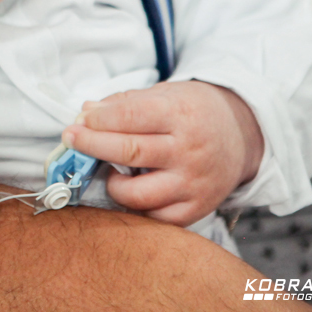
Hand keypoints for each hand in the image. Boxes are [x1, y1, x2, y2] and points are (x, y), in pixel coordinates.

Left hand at [59, 81, 263, 226]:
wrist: (240, 136)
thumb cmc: (193, 112)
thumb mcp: (164, 94)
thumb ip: (124, 102)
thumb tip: (86, 112)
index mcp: (180, 114)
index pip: (129, 116)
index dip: (97, 119)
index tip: (79, 120)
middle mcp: (189, 150)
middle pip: (128, 152)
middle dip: (91, 145)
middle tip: (71, 138)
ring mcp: (193, 183)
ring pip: (137, 194)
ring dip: (111, 184)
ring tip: (108, 172)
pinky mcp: (196, 208)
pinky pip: (155, 218)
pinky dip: (135, 208)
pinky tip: (129, 191)